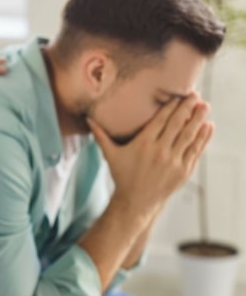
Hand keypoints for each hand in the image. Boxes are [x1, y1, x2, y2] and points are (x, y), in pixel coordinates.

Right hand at [88, 94, 213, 217]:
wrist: (136, 201)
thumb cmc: (122, 176)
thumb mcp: (110, 155)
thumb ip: (100, 136)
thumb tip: (88, 119)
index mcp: (143, 144)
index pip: (161, 120)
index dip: (171, 106)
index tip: (179, 94)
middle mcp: (160, 151)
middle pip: (177, 124)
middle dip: (188, 108)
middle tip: (195, 94)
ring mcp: (173, 161)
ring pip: (189, 135)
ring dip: (198, 119)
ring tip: (205, 106)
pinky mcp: (182, 170)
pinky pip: (195, 150)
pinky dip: (202, 138)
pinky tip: (207, 126)